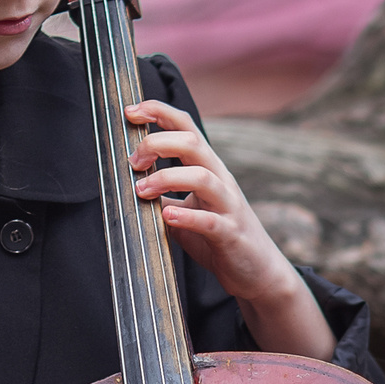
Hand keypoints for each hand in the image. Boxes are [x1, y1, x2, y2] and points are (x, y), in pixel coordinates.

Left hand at [125, 99, 335, 360]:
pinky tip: (166, 216)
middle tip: (133, 162)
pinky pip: (210, 220)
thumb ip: (163, 196)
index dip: (159, 113)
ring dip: (166, 178)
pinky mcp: (230, 234)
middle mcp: (220, 180)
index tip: (131, 111)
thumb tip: (128, 185)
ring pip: (202, 176)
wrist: (256, 272)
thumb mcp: (187, 210)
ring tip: (142, 191)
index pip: (186, 127)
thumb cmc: (218, 238)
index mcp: (208, 169)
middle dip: (157, 144)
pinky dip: (186, 217)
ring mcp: (228, 206)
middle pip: (192, 143)